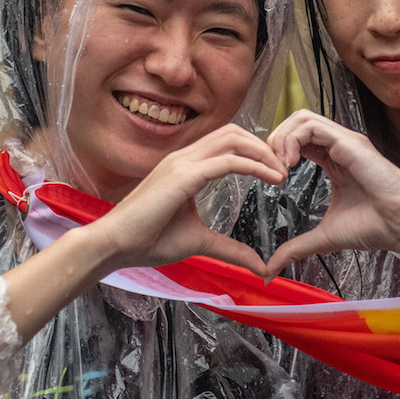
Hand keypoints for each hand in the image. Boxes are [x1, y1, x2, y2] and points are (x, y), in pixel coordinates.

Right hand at [84, 124, 283, 276]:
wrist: (114, 245)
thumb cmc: (147, 241)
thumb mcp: (200, 243)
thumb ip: (230, 250)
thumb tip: (259, 266)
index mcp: (185, 166)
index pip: (226, 143)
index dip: (255, 151)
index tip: (276, 171)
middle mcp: (183, 157)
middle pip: (233, 132)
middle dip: (263, 146)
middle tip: (285, 168)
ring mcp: (182, 163)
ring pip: (232, 139)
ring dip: (262, 152)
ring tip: (282, 172)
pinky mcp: (182, 175)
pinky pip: (227, 161)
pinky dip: (254, 166)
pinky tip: (272, 178)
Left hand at [263, 110, 399, 276]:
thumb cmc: (375, 227)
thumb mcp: (325, 237)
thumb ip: (297, 247)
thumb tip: (272, 269)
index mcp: (335, 161)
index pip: (298, 140)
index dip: (278, 153)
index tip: (271, 179)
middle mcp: (340, 146)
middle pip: (297, 122)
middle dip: (275, 141)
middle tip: (270, 170)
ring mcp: (345, 142)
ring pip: (303, 118)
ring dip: (282, 139)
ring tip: (280, 167)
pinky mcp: (350, 143)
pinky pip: (312, 126)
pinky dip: (293, 140)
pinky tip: (289, 164)